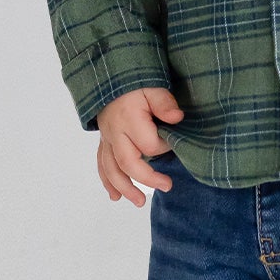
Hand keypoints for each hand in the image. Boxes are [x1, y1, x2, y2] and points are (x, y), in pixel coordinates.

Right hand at [95, 87, 184, 205]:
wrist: (109, 77)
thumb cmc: (134, 83)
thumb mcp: (152, 86)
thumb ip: (164, 102)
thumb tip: (177, 117)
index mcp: (129, 120)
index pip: (149, 144)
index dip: (165, 147)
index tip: (175, 143)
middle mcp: (114, 133)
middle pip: (127, 163)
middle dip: (146, 179)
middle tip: (166, 187)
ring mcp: (106, 139)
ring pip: (111, 169)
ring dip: (124, 188)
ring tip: (140, 202)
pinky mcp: (103, 142)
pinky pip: (102, 165)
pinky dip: (107, 182)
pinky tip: (115, 196)